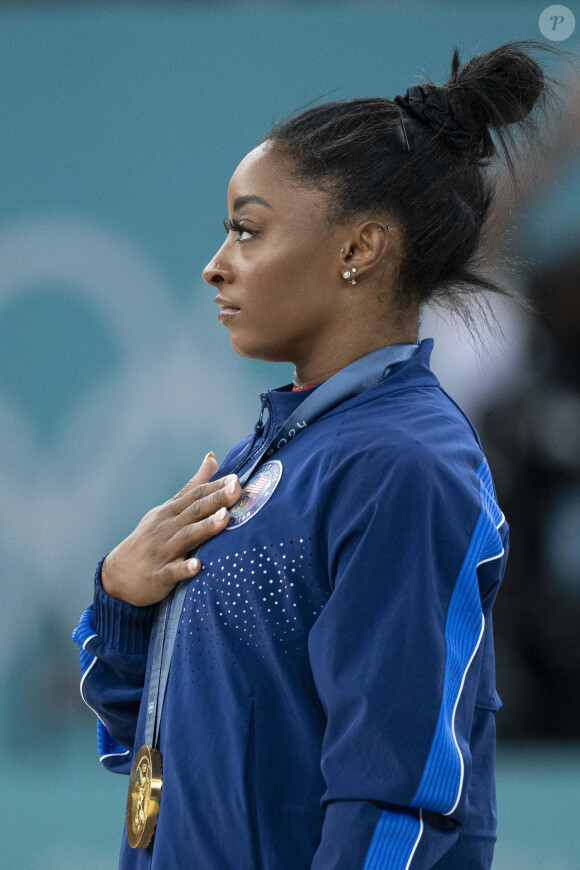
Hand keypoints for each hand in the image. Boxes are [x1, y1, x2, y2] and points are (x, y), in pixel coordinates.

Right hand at [101, 452, 240, 605]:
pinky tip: (198, 566)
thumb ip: (192, 487)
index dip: (216, 486)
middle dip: (216, 500)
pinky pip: (172, 572)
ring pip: (186, 537)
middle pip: (194, 511)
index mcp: (170, 512)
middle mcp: (166, 528)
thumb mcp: (168, 509)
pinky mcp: (159, 575)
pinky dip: (184, 568)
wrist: (118, 574)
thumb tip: (212, 458)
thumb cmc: (151, 538)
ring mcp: (162, 551)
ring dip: (206, 527)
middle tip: (236, 490)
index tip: (236, 479)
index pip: (195, 495)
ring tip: (225, 518)